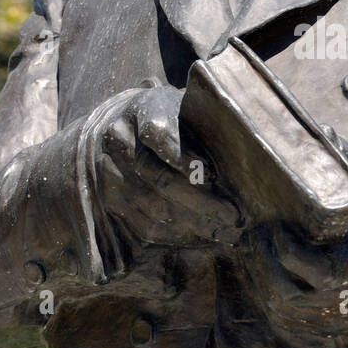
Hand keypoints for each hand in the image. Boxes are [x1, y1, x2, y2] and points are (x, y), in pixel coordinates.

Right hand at [93, 85, 242, 249]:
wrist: (123, 121)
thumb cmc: (172, 116)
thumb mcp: (189, 109)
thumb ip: (207, 127)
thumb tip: (238, 160)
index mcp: (143, 109)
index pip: (160, 134)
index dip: (186, 158)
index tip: (213, 176)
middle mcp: (119, 139)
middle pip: (159, 177)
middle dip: (201, 202)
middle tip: (232, 216)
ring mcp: (109, 170)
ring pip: (153, 206)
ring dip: (192, 224)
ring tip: (222, 231)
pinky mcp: (109, 197)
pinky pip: (141, 225)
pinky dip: (173, 235)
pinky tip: (199, 238)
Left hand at [238, 130, 347, 331]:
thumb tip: (324, 132)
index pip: (305, 262)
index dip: (280, 245)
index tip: (272, 224)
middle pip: (286, 288)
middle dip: (263, 260)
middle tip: (256, 234)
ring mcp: (337, 316)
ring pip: (281, 305)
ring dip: (261, 278)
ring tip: (255, 249)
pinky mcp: (326, 327)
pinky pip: (286, 317)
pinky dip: (269, 295)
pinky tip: (264, 270)